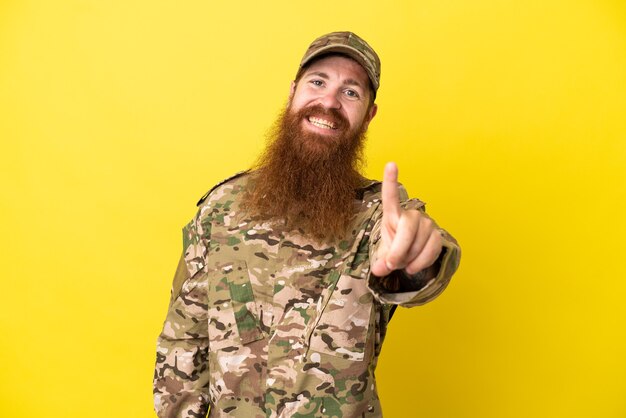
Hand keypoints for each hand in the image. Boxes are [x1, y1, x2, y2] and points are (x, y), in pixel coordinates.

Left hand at [371, 162, 442, 276]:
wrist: (410, 255)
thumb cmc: (393, 247)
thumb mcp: (383, 253)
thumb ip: (380, 260)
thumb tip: (379, 270)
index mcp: (392, 214)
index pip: (390, 196)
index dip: (391, 181)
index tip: (391, 164)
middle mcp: (411, 215)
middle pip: (408, 228)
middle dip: (399, 249)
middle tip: (391, 264)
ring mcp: (426, 224)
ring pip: (419, 243)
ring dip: (409, 259)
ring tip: (402, 264)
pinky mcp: (437, 235)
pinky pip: (431, 250)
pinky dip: (421, 263)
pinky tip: (413, 266)